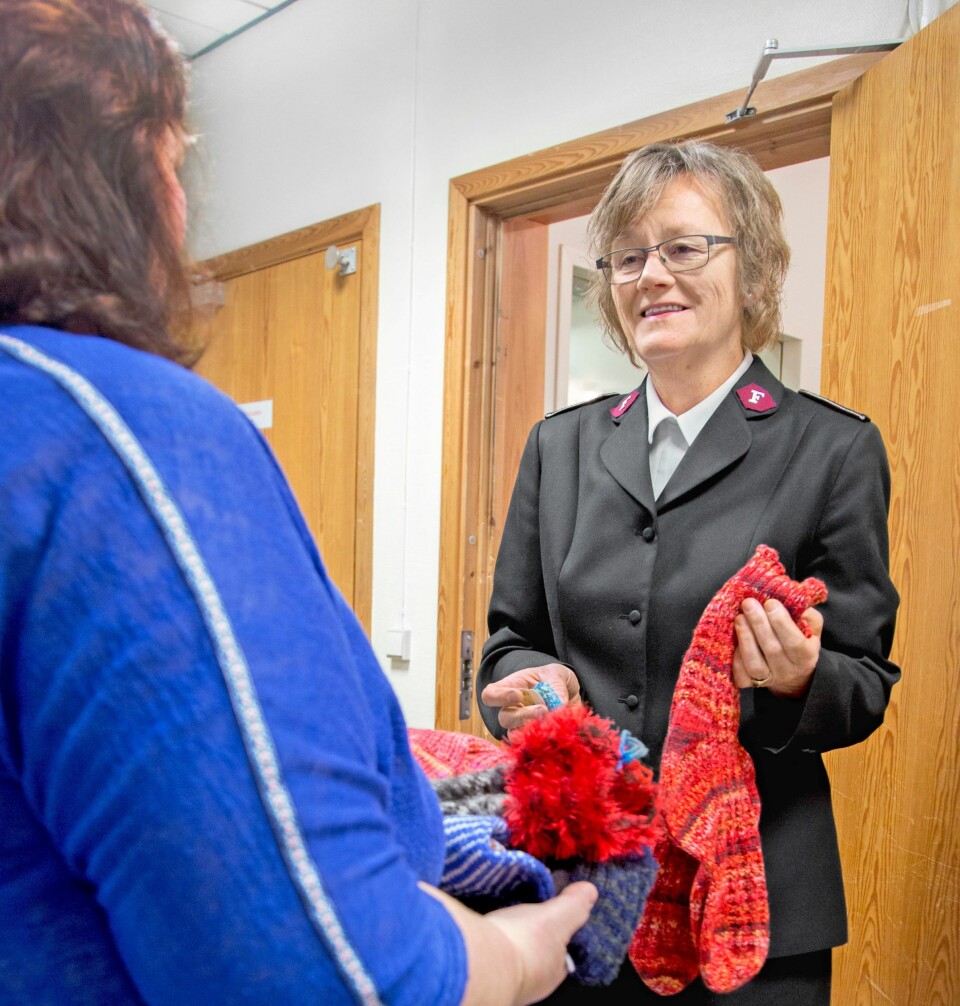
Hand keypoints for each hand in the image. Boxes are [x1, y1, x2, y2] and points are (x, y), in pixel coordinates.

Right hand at [422, 880, 597, 1005]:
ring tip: (503, 919)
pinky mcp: (479, 972)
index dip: (559, 935)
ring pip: (511, 954)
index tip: (550, 917)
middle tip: (523, 916)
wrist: (479, 960)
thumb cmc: (525, 942)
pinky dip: (489, 941)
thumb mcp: (557, 917)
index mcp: (553, 972)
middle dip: (531, 938)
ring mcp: (505, 980)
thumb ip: (574, 905)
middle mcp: (531, 983)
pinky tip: (485, 928)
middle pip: (535, 955)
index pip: (562, 953)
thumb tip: (591, 892)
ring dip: (508, 940)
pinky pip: (489, 953)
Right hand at [480, 663, 581, 731]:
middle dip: (521, 716)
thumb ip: (556, 686)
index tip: (518, 696)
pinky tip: (553, 734)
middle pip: (504, 718)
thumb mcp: (555, 675)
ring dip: (530, 731)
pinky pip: (531, 744)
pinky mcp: (535, 736)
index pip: (490, 694)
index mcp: (510, 688)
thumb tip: (559, 703)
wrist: (566, 691)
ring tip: (548, 723)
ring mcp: (522, 724)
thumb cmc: (553, 678)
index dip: (499, 697)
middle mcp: (512, 708)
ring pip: (515, 735)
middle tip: (542, 710)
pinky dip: (541, 741)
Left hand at [732, 599, 823, 697]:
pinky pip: (741, 675)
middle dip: (759, 624)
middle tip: (748, 603)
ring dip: (746, 638)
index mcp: (807, 656)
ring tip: (739, 618)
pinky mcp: (751, 683)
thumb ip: (808, 615)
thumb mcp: (811, 627)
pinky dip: (736, 658)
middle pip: (773, 650)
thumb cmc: (799, 639)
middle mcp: (788, 671)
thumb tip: (795, 601)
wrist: (790, 670)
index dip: (782, 623)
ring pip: (755, 664)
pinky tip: (733, 639)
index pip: (795, 642)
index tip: (770, 602)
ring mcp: (769, 680)